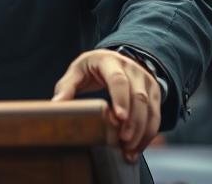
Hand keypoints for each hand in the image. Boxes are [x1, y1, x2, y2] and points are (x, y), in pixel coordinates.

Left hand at [52, 49, 161, 163]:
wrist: (116, 60)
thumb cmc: (92, 68)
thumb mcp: (77, 71)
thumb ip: (66, 87)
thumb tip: (56, 105)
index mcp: (110, 61)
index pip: (118, 80)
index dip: (120, 99)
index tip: (119, 118)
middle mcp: (132, 69)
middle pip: (138, 96)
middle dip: (133, 121)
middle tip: (123, 141)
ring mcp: (146, 80)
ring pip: (150, 108)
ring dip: (141, 132)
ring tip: (128, 150)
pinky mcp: (154, 92)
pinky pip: (155, 115)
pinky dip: (147, 134)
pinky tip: (136, 149)